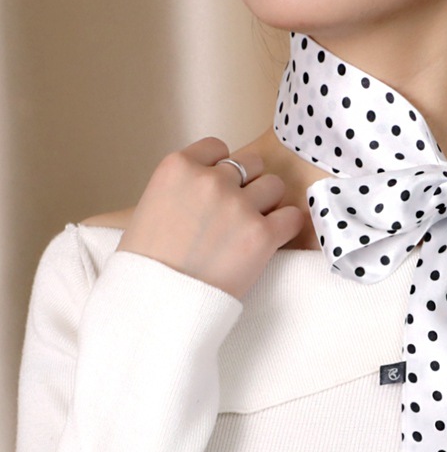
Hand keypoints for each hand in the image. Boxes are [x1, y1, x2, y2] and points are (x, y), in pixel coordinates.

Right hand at [117, 137, 304, 299]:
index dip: (223, 169)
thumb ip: (181, 187)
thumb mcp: (150, 208)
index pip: (218, 148)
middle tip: (237, 214)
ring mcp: (238, 206)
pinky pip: (292, 217)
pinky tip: (274, 239)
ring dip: (269, 204)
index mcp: (177, 167)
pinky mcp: (262, 235)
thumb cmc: (147, 265)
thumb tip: (207, 181)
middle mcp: (209, 180)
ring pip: (274, 186)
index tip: (219, 191)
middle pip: (251, 164)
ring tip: (252, 229)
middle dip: (248, 185)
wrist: (157, 303)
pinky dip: (287, 227)